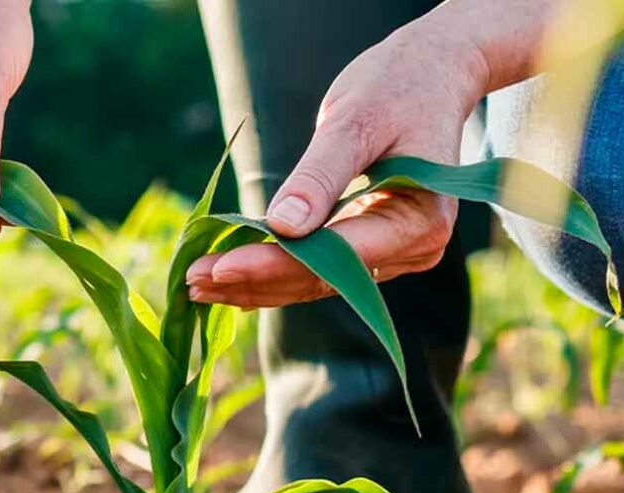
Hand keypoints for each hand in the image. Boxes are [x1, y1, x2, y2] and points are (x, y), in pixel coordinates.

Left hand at [186, 17, 490, 307]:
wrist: (430, 76)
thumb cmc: (398, 87)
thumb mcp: (356, 121)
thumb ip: (321, 175)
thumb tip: (283, 228)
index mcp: (419, 221)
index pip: (336, 256)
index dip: (275, 264)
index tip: (220, 267)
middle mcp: (413, 249)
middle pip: (322, 279)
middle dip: (255, 280)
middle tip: (192, 280)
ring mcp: (393, 254)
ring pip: (315, 282)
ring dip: (256, 285)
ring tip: (197, 286)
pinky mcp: (371, 248)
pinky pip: (317, 269)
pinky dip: (272, 272)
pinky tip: (228, 279)